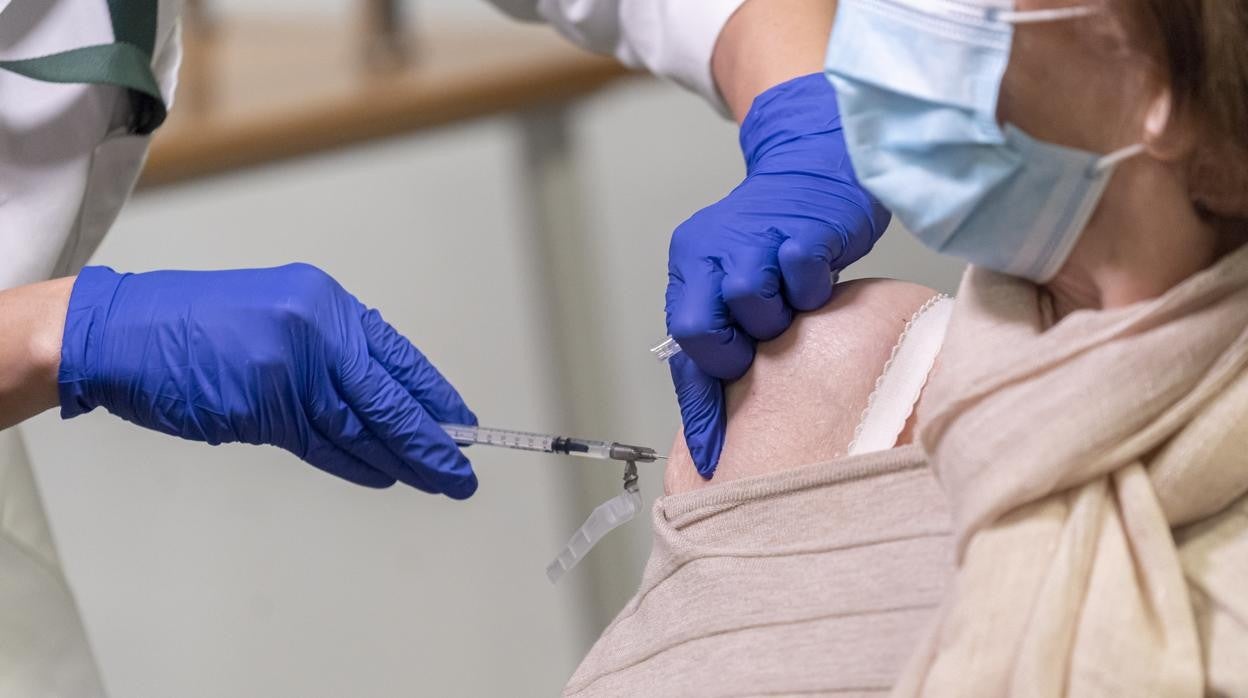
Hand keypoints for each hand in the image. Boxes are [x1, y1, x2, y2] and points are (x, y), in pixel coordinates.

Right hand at [58, 264, 478, 497]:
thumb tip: (382, 400)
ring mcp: (291, 367)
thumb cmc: (196, 327)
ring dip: (400, 459)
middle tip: (461, 471)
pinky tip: (383, 476)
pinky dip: (355, 464)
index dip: (433, 394)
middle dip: (429, 439)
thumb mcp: (278, 318)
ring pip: (361, 426)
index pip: (397, 357)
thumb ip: (330, 355)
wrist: (121, 332)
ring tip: (435, 481)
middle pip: (387, 397)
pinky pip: (322, 442)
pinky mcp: (263, 404)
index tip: (462, 422)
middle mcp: (317, 329)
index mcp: (326, 303)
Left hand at [665, 74, 889, 476]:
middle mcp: (711, 250)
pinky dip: (812, 288)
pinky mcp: (801, 228)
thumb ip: (723, 342)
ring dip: (778, 319)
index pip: (683, 347)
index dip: (700, 407)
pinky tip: (818, 280)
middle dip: (733, 354)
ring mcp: (754, 237)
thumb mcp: (738, 286)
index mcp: (690, 267)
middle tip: (764, 347)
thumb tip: (711, 433)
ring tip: (796, 307)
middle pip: (698, 328)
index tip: (713, 455)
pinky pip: (798, 274)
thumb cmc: (782, 240)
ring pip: (748, 303)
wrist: (820, 165)